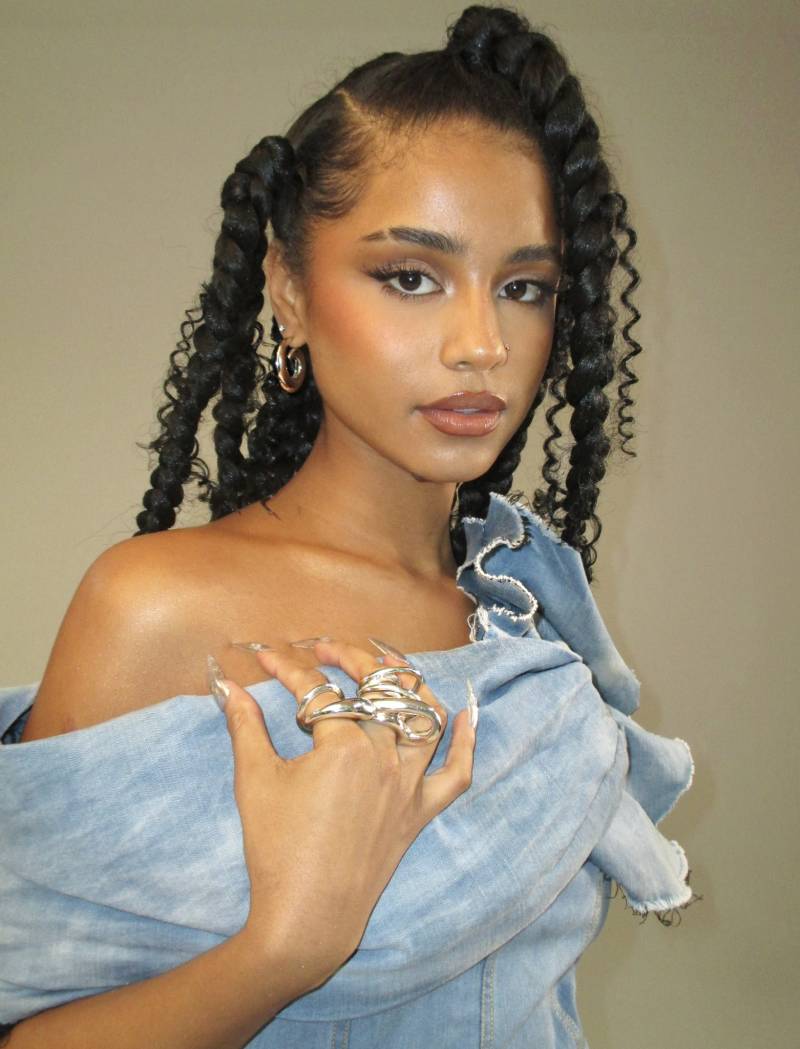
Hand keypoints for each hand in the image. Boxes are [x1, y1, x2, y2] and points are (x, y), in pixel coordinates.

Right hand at [211, 638, 476, 989]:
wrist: (307, 916)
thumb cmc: (277, 848)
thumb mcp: (255, 780)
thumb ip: (245, 726)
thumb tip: (228, 687)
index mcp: (344, 746)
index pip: (316, 689)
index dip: (287, 666)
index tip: (266, 655)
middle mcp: (386, 757)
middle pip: (375, 689)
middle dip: (349, 657)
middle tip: (322, 649)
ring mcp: (409, 785)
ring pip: (423, 716)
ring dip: (407, 683)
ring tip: (385, 664)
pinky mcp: (420, 812)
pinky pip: (456, 774)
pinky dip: (465, 742)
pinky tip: (464, 715)